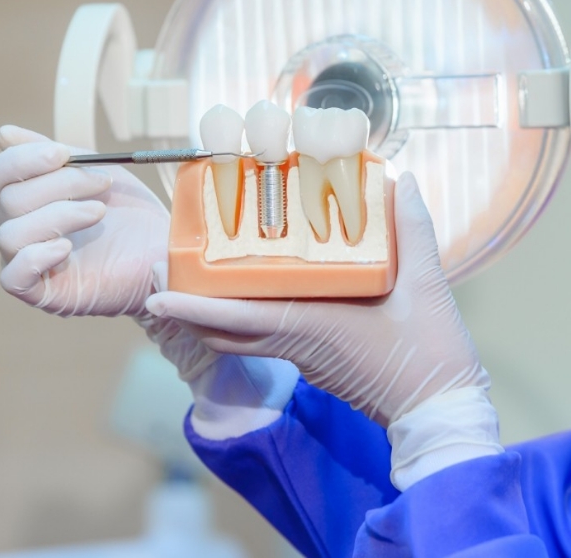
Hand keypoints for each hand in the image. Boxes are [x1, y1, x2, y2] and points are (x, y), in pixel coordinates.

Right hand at [0, 125, 168, 318]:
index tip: (62, 153)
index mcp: (25, 202)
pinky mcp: (45, 294)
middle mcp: (20, 232)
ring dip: (59, 215)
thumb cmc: (130, 215)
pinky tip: (68, 247)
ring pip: (11, 235)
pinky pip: (14, 277)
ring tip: (99, 212)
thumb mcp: (93, 172)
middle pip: (7, 201)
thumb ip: (51, 155)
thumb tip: (4, 135)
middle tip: (102, 181)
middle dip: (59, 184)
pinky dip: (36, 257)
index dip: (20, 160)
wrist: (163, 250)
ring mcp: (30, 264)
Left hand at [146, 172, 488, 427]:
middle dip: (187, 308)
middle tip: (163, 277)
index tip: (155, 295)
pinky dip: (238, 318)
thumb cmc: (430, 353)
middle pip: (222, 331)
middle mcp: (295, 342)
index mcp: (311, 325)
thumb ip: (413, 230)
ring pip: (238, 337)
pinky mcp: (310, 360)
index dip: (191, 308)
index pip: (236, 318)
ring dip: (208, 314)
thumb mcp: (427, 286)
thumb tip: (401, 182)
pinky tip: (246, 291)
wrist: (436, 410)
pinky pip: (259, 339)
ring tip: (191, 281)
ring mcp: (300, 355)